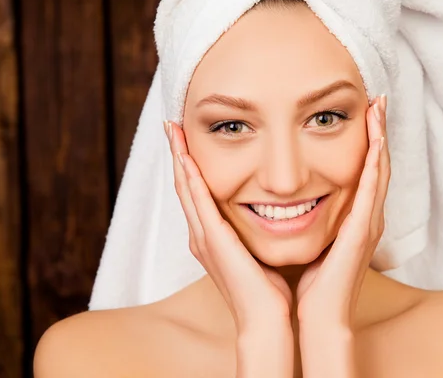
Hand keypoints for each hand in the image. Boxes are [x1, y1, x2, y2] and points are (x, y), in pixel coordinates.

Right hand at [164, 121, 292, 333]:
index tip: (187, 138)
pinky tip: (187, 156)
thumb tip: (271, 214)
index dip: (189, 165)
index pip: (196, 192)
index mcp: (212, 237)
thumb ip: (254, 232)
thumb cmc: (266, 290)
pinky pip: (198, 202)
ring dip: (179, 157)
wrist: (265, 319)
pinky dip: (191, 178)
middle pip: (184, 185)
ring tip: (172, 130)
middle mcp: (201, 235)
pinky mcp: (212, 240)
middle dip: (177, 153)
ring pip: (185, 188)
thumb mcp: (257, 251)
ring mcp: (203, 238)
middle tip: (171, 124)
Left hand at [295, 95, 390, 328]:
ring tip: (379, 106)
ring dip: (381, 136)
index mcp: (354, 219)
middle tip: (377, 99)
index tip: (363, 112)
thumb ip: (308, 221)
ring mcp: (369, 223)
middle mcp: (367, 217)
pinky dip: (376, 161)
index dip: (366, 141)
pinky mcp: (364, 230)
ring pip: (379, 169)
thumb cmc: (311, 284)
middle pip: (376, 164)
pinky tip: (376, 137)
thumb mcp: (311, 242)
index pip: (363, 171)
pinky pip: (372, 188)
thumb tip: (287, 203)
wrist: (318, 317)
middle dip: (379, 130)